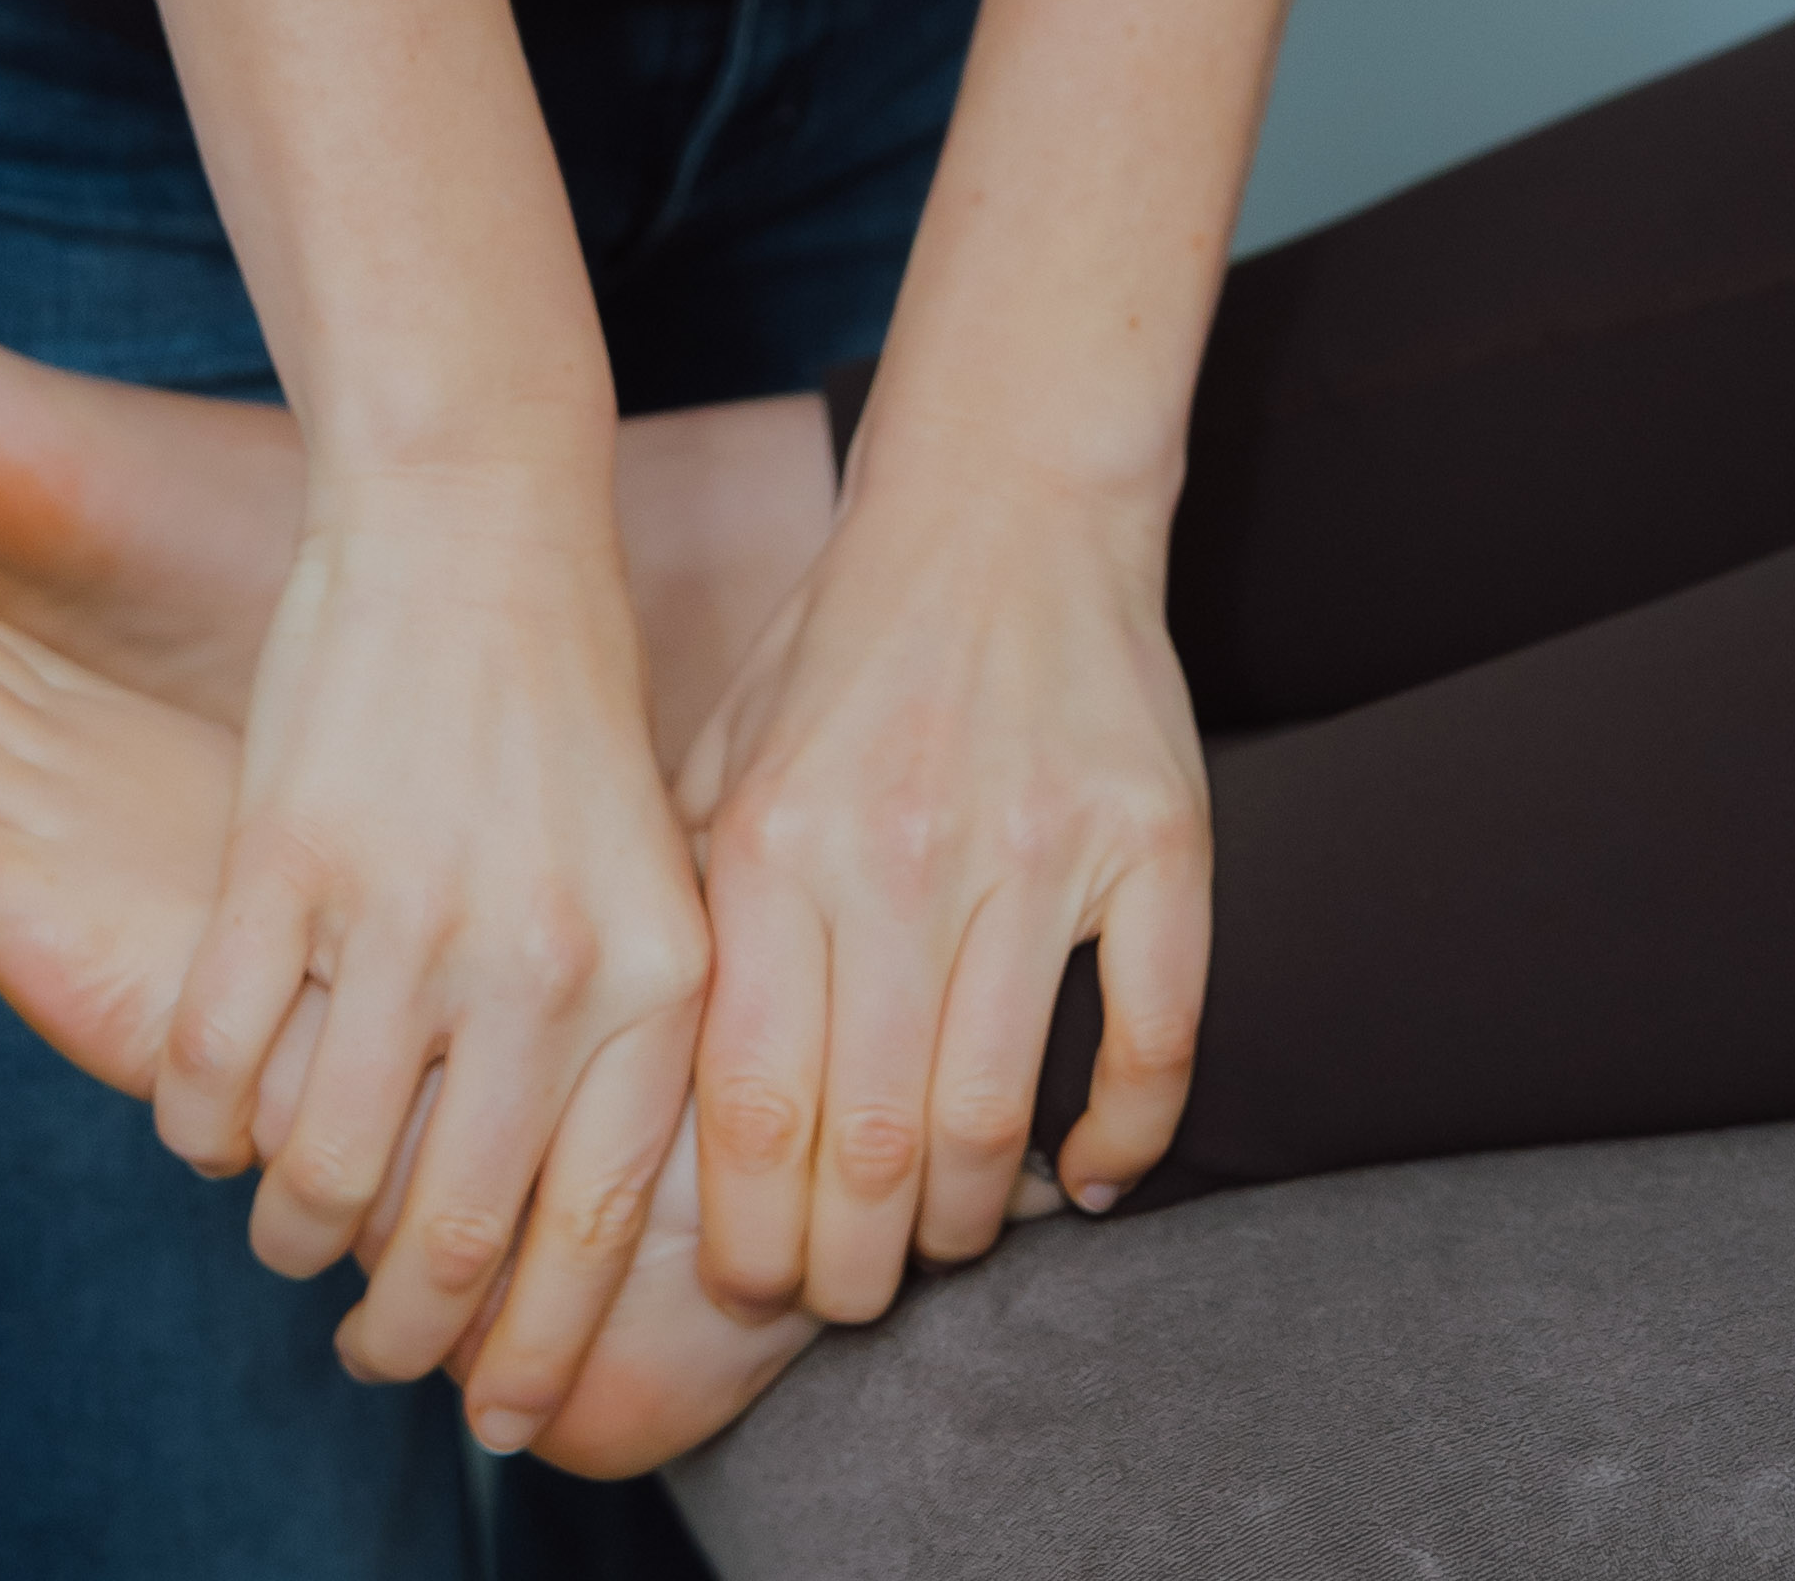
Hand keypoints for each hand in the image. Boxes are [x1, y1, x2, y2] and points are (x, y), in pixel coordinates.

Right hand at [152, 453, 713, 1432]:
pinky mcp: (286, 862)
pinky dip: (200, 1121)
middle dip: (404, 1329)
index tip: (505, 1415)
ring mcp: (405, 915)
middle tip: (375, 1349)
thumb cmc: (563, 703)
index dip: (536, 1351)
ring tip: (288, 1222)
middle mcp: (538, 967)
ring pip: (315, 1169)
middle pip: (449, 1236)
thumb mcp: (652, 874)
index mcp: (650, 979)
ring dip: (289, 1227)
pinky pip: (217, 1062)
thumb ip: (629, 1039)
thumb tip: (578, 1236)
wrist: (473, 516)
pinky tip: (210, 1120)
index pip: (590, 1234)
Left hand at [677, 456, 1210, 1321]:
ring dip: (970, 1222)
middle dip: (853, 1270)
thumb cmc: (844, 652)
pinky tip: (1084, 1179)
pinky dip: (1121, 1143)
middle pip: (872, 1151)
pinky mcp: (1157, 842)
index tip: (755, 1290)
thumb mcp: (724, 760)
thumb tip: (636, 1097)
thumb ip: (691, 916)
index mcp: (777, 845)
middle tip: (848, 1293)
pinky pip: (1153, 1042)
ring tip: (946, 1238)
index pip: (753, 1115)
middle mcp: (900, 856)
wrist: (1005, 501)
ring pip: (999, 1121)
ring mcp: (1037, 851)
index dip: (754, 1244)